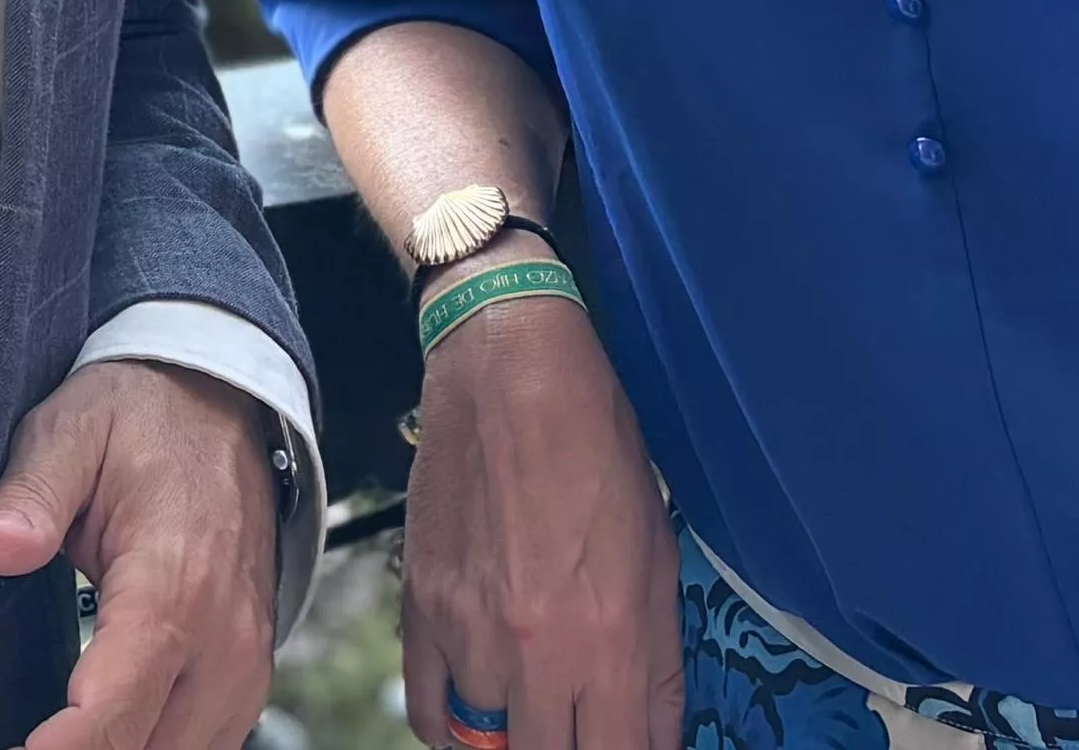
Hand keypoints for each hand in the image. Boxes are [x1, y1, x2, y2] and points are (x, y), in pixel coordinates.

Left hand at [0, 356, 283, 749]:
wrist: (224, 404)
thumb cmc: (146, 419)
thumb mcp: (73, 429)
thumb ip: (33, 492)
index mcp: (173, 582)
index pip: (116, 709)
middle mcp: (222, 639)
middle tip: (3, 745)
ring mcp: (243, 665)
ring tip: (41, 740)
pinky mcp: (246, 678)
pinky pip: (202, 749)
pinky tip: (100, 736)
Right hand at [399, 292, 678, 749]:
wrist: (508, 366)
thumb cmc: (595, 443)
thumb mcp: (658, 550)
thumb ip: (659, 659)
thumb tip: (657, 730)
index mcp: (609, 639)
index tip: (631, 743)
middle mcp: (536, 651)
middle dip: (575, 746)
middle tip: (584, 720)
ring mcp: (469, 634)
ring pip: (487, 745)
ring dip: (517, 736)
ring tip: (537, 707)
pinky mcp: (420, 608)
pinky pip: (430, 713)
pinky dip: (454, 728)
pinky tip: (481, 709)